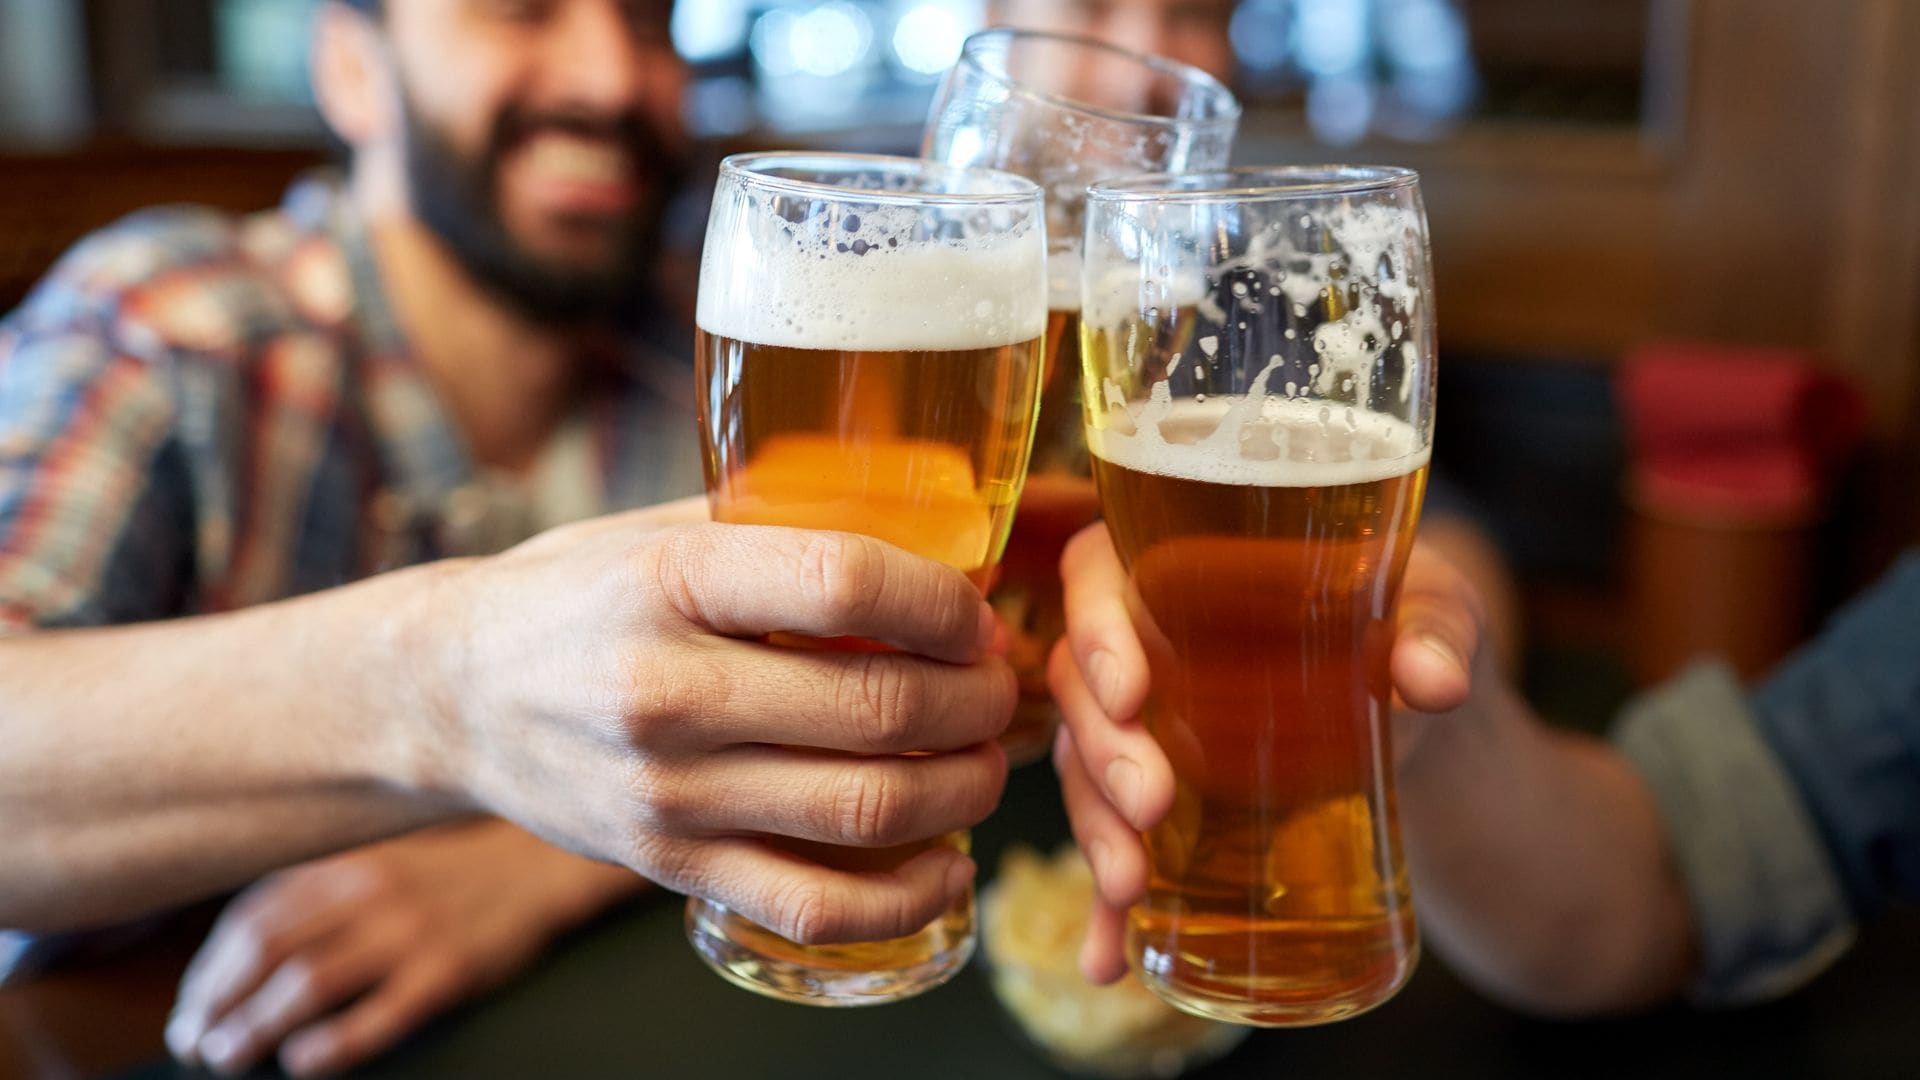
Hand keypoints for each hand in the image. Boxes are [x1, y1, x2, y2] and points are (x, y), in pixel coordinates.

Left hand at [164, 820, 640, 1076]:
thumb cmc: (449, 873)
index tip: (191, 1006)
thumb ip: (317, 891)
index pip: (253, 917)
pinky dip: (334, 1042)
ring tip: (228, 1056)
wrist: (538, 866)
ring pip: (309, 982)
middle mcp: (370, 892)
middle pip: (266, 950)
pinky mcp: (448, 971)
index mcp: (347, 864)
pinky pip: (380, 1013)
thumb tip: (238, 948)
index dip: (209, 968)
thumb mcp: (378, 862)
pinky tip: (304, 1061)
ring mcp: (410, 931)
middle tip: (195, 1041)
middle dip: (217, 1002)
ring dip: (256, 1026)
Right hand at [405, 507, 1014, 948]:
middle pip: (878, 705)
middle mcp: (667, 691)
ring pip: (866, 808)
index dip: (944, 601)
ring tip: (987, 761)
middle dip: (976, 699)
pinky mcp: (670, 867)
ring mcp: (669, 793)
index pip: (845, 582)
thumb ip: (775, 528)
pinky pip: (814, 904)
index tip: (978, 612)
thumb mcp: (657, 532)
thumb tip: (928, 525)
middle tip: (1001, 686)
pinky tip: (948, 865)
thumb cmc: (573, 598)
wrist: (450, 697)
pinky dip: (905, 897)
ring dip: (963, 789)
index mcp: (670, 582)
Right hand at [1047, 523, 1485, 982]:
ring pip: (1085, 770)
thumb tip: (1433, 680)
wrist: (1422, 714)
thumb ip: (1439, 631)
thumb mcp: (1438, 610)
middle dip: (1103, 752)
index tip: (1133, 692)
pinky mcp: (1163, 804)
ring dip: (1095, 830)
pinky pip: (1116, 847)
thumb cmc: (1411, 626)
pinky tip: (1109, 959)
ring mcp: (1146, 728)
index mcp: (1184, 563)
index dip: (1095, 628)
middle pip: (1081, 684)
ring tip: (1129, 887)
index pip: (1097, 571)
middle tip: (1153, 802)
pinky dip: (1107, 910)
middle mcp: (1145, 641)